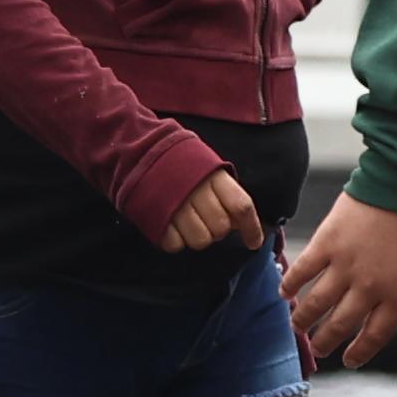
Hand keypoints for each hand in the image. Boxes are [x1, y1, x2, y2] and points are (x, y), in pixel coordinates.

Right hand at [153, 165, 269, 256]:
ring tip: (189, 222)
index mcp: (214, 175)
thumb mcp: (210, 169)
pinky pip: (175, 244)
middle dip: (218, 230)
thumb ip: (227, 193)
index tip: (254, 243)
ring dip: (198, 237)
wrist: (142, 152)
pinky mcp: (156, 218)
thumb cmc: (183, 165)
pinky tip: (172, 225)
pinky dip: (176, 240)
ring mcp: (175, 205)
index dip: (252, 228)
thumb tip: (240, 223)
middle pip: (221, 227)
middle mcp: (196, 190)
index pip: (241, 206)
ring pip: (200, 240)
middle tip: (207, 219)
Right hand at [281, 196, 396, 367]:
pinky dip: (290, 284)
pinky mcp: (327, 245)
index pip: (375, 335)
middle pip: (341, 325)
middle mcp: (370, 287)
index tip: (349, 360)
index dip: (360, 351)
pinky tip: (284, 292)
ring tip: (296, 326)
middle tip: (318, 349)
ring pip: (316, 304)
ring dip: (303, 319)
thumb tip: (376, 308)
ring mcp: (345, 266)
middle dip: (326, 341)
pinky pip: (303, 271)